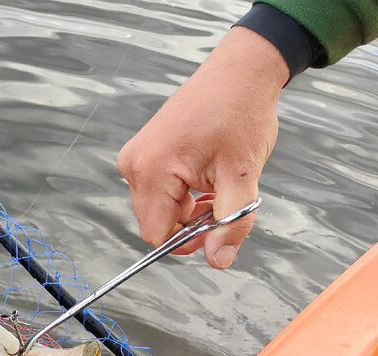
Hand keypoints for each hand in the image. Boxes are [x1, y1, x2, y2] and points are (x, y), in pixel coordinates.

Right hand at [116, 26, 288, 268]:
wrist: (238, 71)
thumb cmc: (241, 113)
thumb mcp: (243, 175)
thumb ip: (231, 223)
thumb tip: (219, 262)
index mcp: (152, 171)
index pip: (156, 233)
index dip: (187, 240)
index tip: (217, 225)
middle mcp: (134, 165)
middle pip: (155, 221)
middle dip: (189, 222)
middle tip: (222, 199)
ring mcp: (135, 157)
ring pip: (158, 207)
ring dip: (188, 207)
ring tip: (216, 181)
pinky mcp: (142, 152)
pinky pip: (157, 189)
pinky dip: (182, 191)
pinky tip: (204, 172)